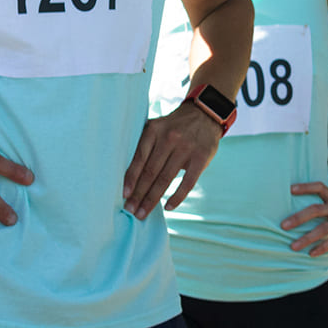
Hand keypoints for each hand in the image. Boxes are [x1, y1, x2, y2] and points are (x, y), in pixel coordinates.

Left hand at [122, 101, 221, 216]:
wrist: (205, 113)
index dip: (130, 179)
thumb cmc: (174, 126)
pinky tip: (168, 207)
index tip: (124, 196)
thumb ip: (143, 143)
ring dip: (152, 199)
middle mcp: (169, 138)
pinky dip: (177, 196)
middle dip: (139, 194)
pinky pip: (188, 182)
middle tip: (130, 210)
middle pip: (151, 172)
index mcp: (154, 130)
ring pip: (166, 179)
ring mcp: (187, 148)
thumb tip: (122, 173)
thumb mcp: (157, 126)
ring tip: (142, 213)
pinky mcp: (201, 157)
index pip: (139, 159)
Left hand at [281, 182, 327, 255]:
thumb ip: (324, 208)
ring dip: (307, 238)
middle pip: (316, 209)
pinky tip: (311, 254)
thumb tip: (296, 216)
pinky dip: (322, 247)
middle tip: (283, 226)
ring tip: (293, 247)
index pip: (319, 187)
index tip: (290, 189)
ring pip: (324, 228)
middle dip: (299, 218)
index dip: (305, 187)